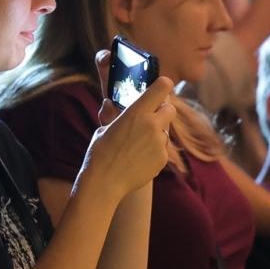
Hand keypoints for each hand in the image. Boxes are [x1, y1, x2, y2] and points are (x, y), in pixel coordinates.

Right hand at [80, 52, 176, 199]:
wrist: (104, 183)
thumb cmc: (99, 153)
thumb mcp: (104, 128)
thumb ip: (116, 115)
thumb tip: (111, 103)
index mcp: (136, 112)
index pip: (162, 87)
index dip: (163, 86)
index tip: (160, 87)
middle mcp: (152, 125)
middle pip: (171, 109)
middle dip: (162, 112)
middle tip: (150, 119)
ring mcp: (160, 143)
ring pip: (165, 132)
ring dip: (156, 134)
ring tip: (136, 146)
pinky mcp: (163, 159)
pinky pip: (162, 150)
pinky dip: (154, 152)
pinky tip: (138, 159)